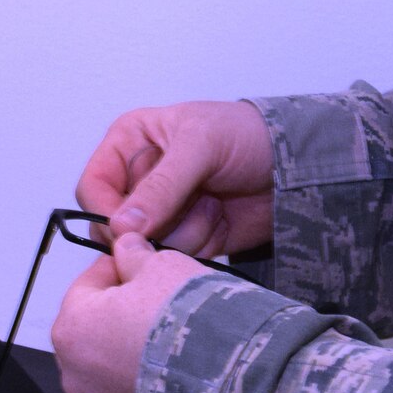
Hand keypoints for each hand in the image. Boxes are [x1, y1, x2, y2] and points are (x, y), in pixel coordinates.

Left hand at [51, 233, 207, 392]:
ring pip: (113, 358)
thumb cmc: (191, 326)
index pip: (88, 283)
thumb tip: (128, 248)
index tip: (139, 262)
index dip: (118, 267)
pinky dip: (148, 372)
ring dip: (135, 341)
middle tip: (160, 295)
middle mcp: (76, 371)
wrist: (230, 384)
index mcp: (71, 328)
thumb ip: (135, 256)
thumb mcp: (162, 267)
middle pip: (96, 324)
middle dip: (124, 308)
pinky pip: (133, 385)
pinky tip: (178, 359)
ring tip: (174, 329)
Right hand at [76, 101, 273, 256]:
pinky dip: (195, 244)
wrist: (300, 166)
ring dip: (180, 232)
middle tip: (185, 209)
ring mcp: (159, 212)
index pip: (92, 187)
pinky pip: (170, 256)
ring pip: (142, 244)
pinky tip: (218, 220)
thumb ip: (160, 186)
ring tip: (212, 206)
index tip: (128, 228)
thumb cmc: (248, 136)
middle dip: (150, 225)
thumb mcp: (200, 146)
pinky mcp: (181, 237)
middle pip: (112, 224)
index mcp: (128, 144)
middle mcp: (136, 179)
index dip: (105, 211)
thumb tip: (121, 227)